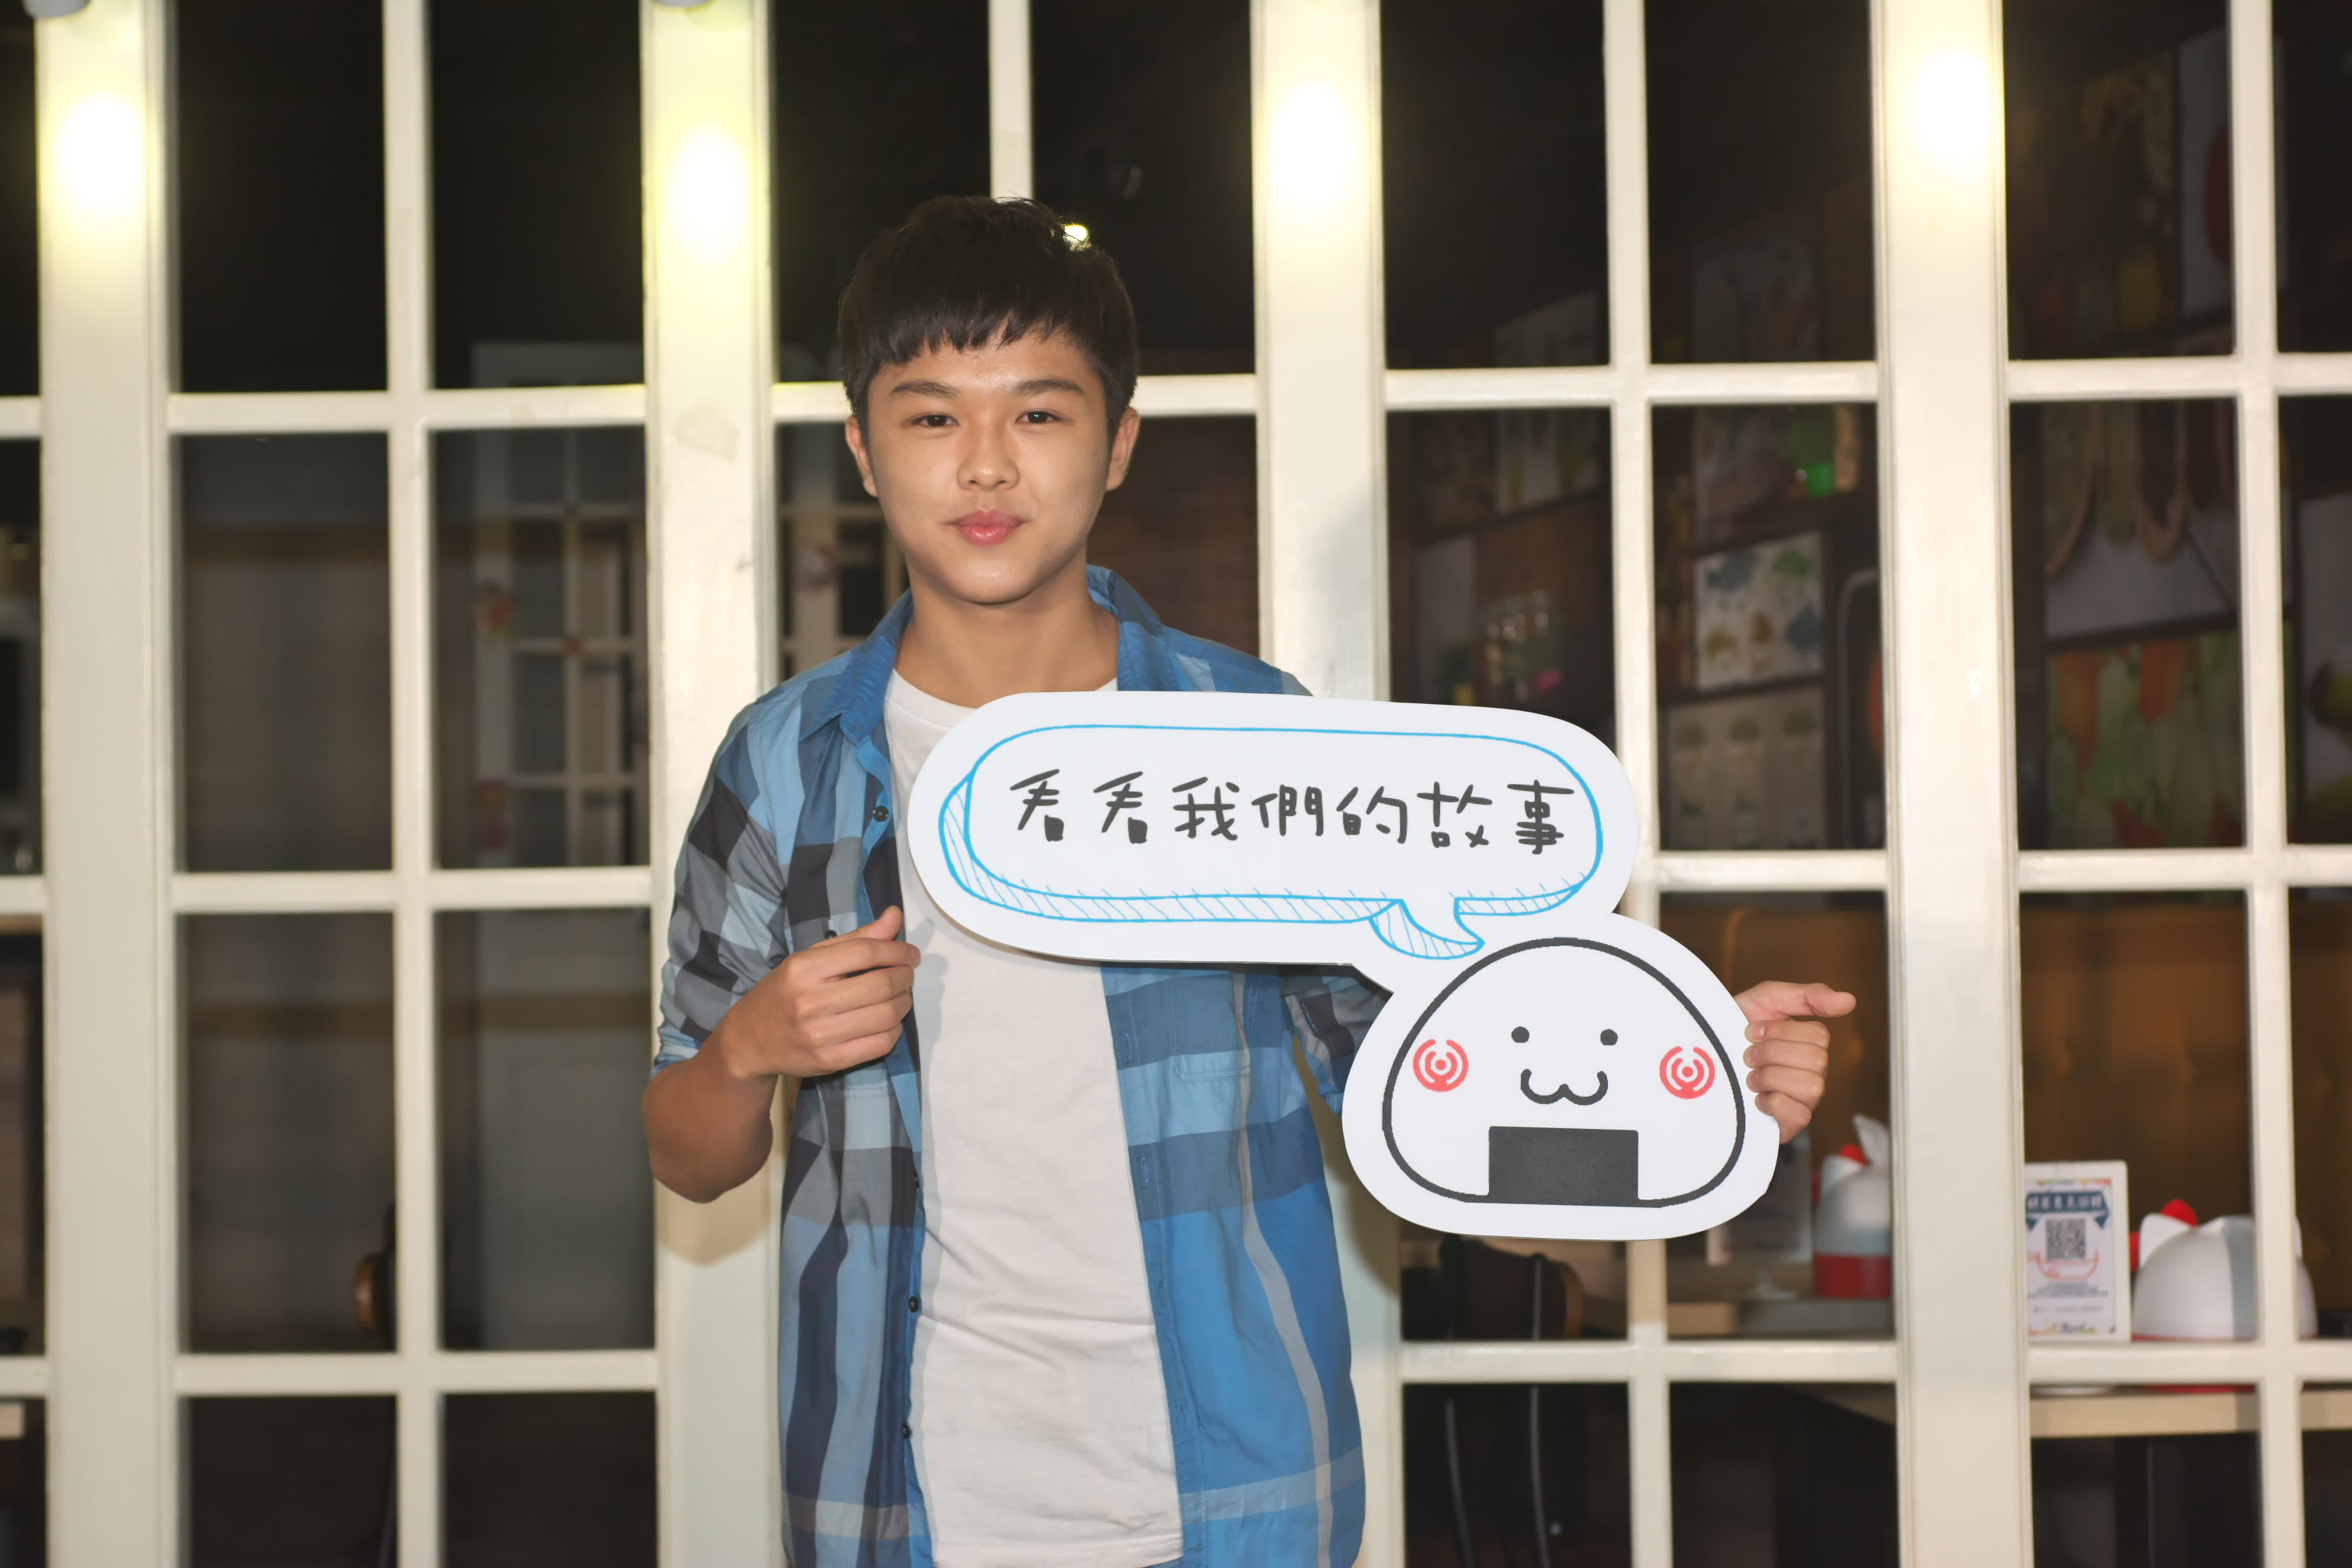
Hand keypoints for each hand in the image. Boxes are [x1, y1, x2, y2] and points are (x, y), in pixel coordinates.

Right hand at [712, 907, 919, 1080]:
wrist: (749, 1040)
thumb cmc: (784, 992)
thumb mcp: (810, 958)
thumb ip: (856, 938)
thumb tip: (895, 916)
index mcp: (804, 968)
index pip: (866, 952)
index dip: (897, 951)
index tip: (910, 954)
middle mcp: (810, 1001)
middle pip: (881, 984)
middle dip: (905, 976)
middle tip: (906, 974)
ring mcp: (821, 1035)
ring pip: (886, 1015)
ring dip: (904, 1003)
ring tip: (899, 997)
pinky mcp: (830, 1061)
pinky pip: (881, 1044)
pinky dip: (894, 1030)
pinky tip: (887, 1021)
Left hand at [1732, 980, 1853, 1143]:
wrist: (1696, 1062)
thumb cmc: (1733, 1030)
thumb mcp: (1766, 1000)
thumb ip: (1807, 996)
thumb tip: (1849, 1000)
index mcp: (1807, 1045)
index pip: (1820, 1035)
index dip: (1779, 1031)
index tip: (1751, 1030)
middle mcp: (1810, 1074)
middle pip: (1816, 1060)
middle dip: (1772, 1053)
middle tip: (1748, 1056)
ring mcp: (1802, 1101)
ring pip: (1811, 1086)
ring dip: (1771, 1077)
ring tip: (1750, 1078)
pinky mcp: (1788, 1126)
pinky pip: (1800, 1115)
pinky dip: (1774, 1103)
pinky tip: (1757, 1099)